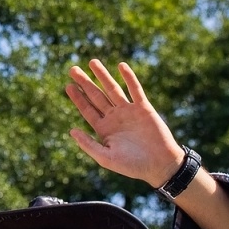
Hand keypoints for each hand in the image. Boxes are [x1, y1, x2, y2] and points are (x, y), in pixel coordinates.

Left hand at [63, 59, 183, 186]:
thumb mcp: (106, 158)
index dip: (78, 98)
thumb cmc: (133, 166)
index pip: (87, 110)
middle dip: (85, 83)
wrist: (161, 165)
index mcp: (104, 129)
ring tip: (92, 62)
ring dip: (103, 76)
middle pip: (96, 96)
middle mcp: (114, 118)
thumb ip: (89, 144)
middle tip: (72, 69)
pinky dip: (129, 78)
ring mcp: (129, 111)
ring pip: (113, 89)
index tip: (68, 86)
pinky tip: (121, 66)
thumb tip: (71, 130)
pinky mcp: (144, 108)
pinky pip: (135, 90)